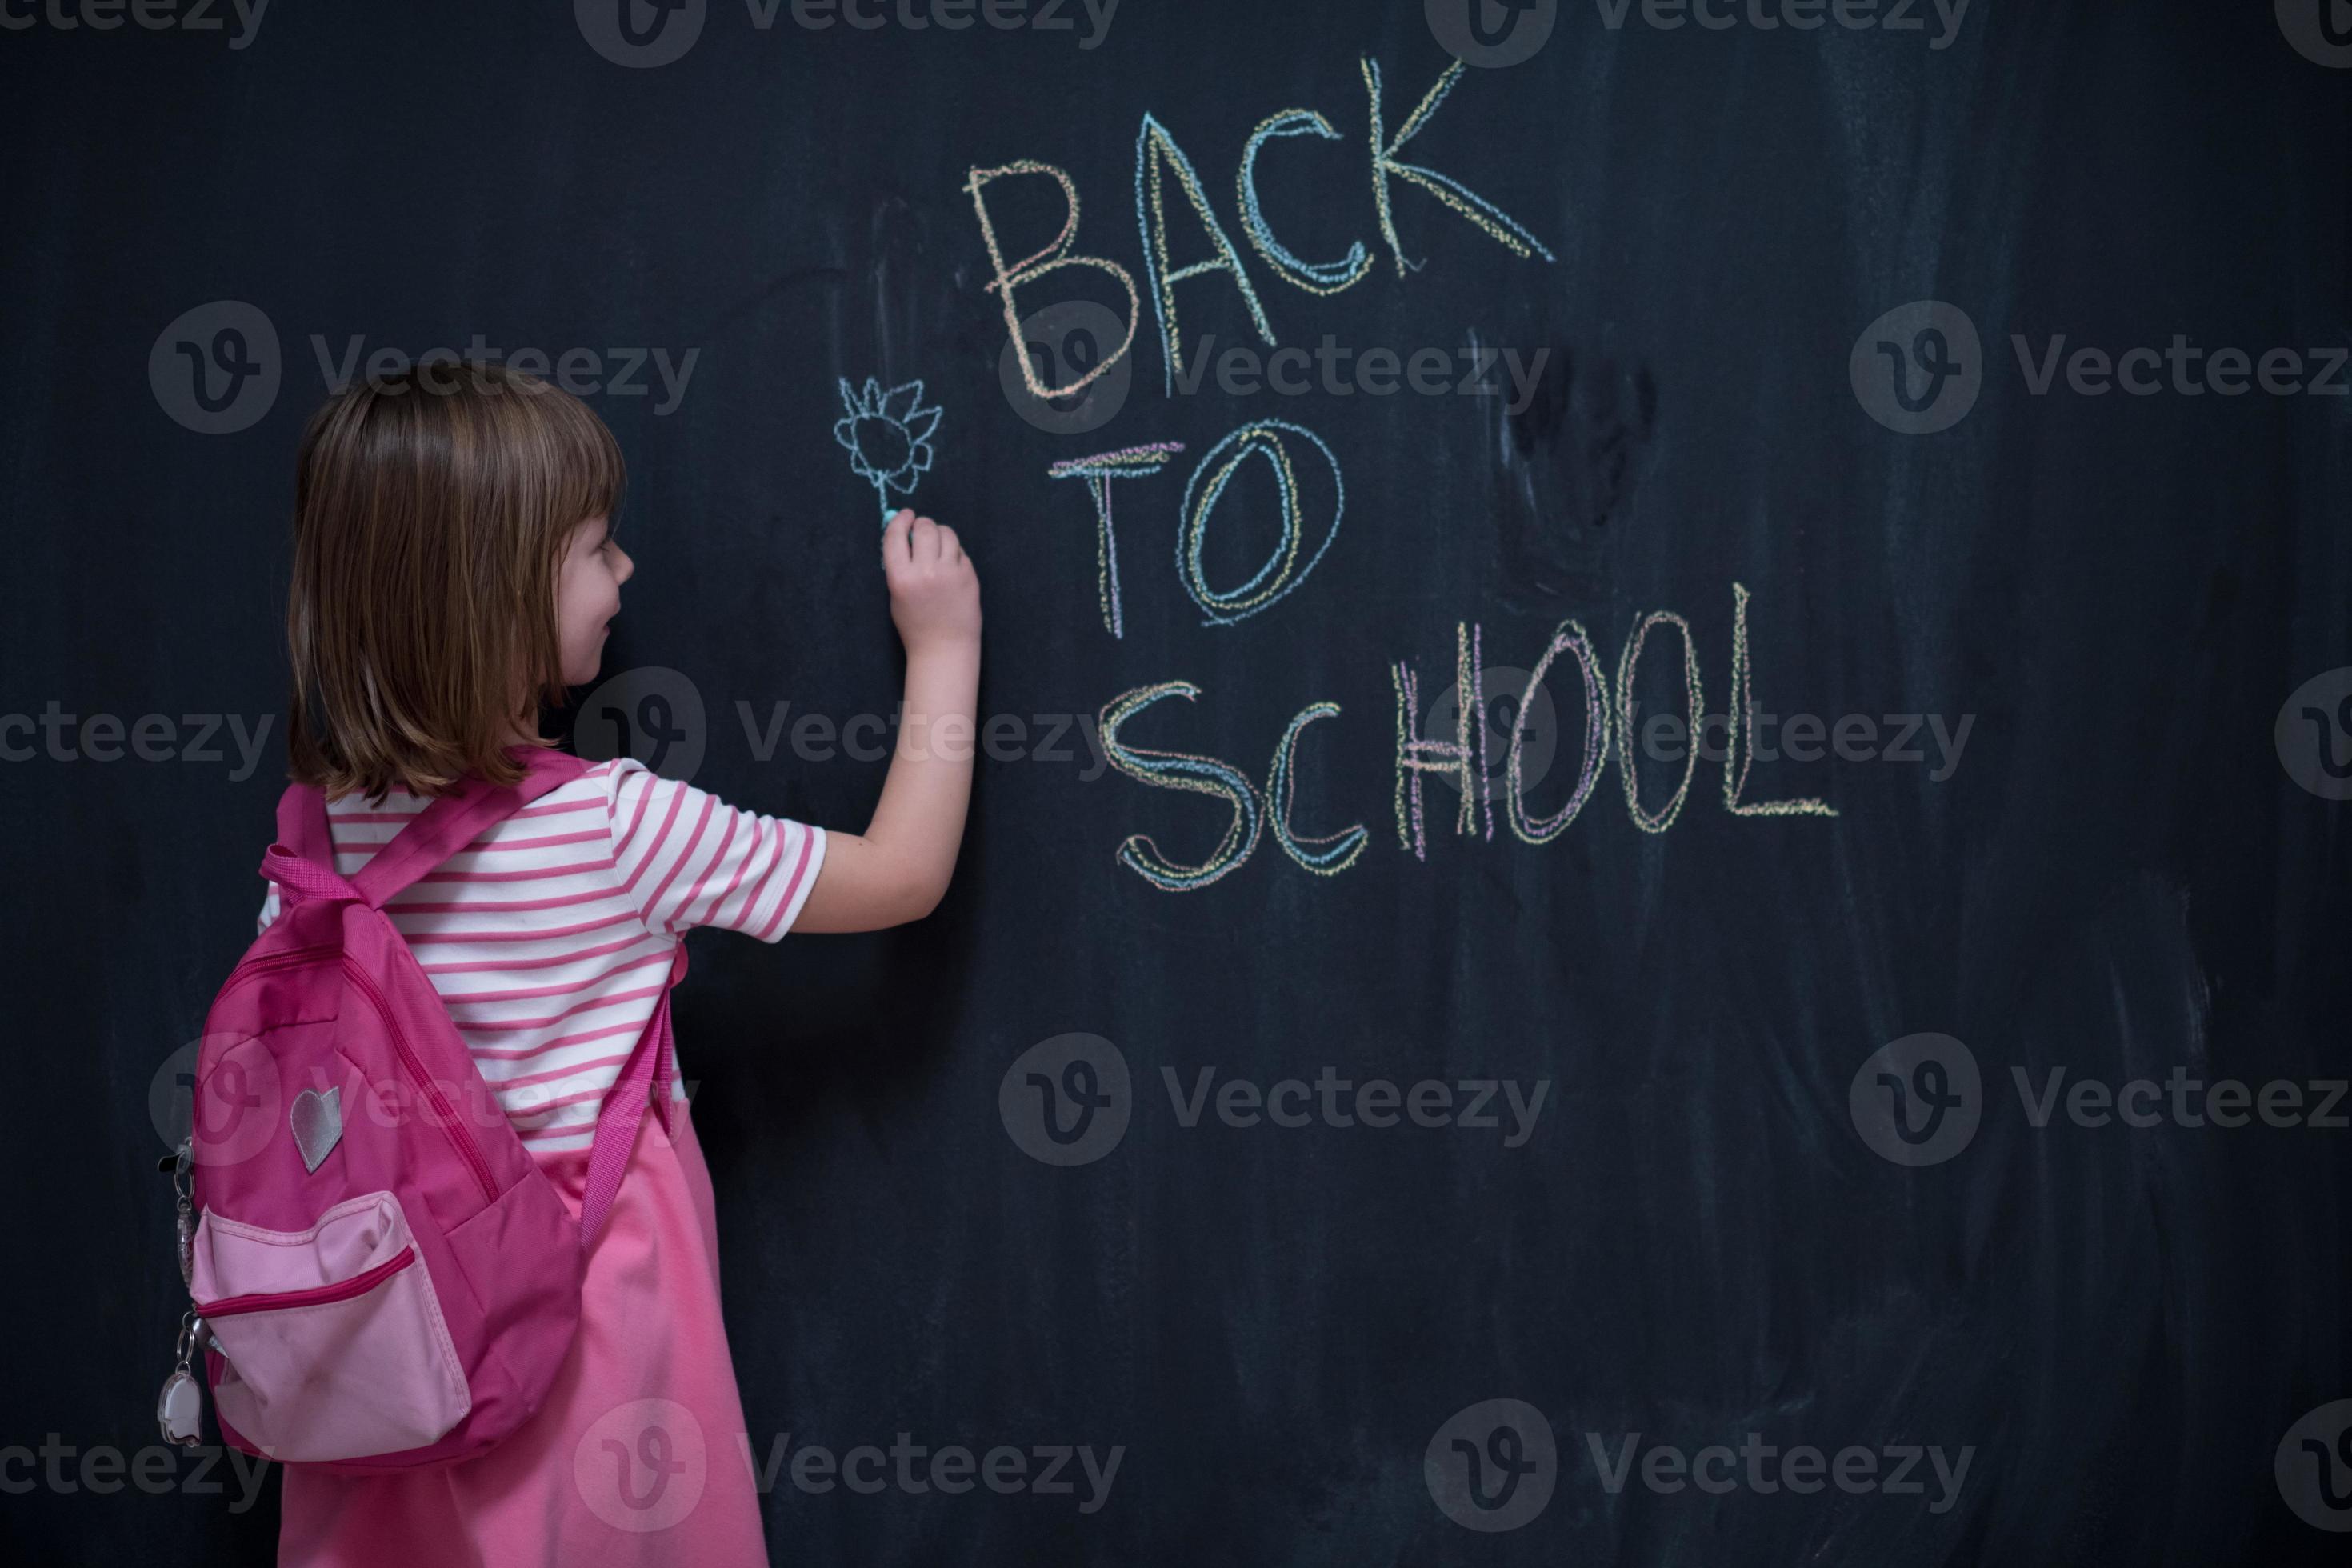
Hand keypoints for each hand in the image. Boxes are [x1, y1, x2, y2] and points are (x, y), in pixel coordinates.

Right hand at [880, 508, 980, 658]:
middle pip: (925, 528)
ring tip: (938, 545)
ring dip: (940, 534)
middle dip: (923, 524)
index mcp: (901, 578)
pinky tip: (950, 565)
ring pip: (947, 534)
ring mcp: (950, 573)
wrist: (944, 647)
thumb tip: (906, 533)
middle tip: (923, 530)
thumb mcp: (896, 595)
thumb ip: (899, 565)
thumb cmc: (915, 624)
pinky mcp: (969, 576)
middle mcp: (926, 572)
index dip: (900, 520)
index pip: (896, 535)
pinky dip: (954, 553)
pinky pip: (961, 552)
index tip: (906, 515)